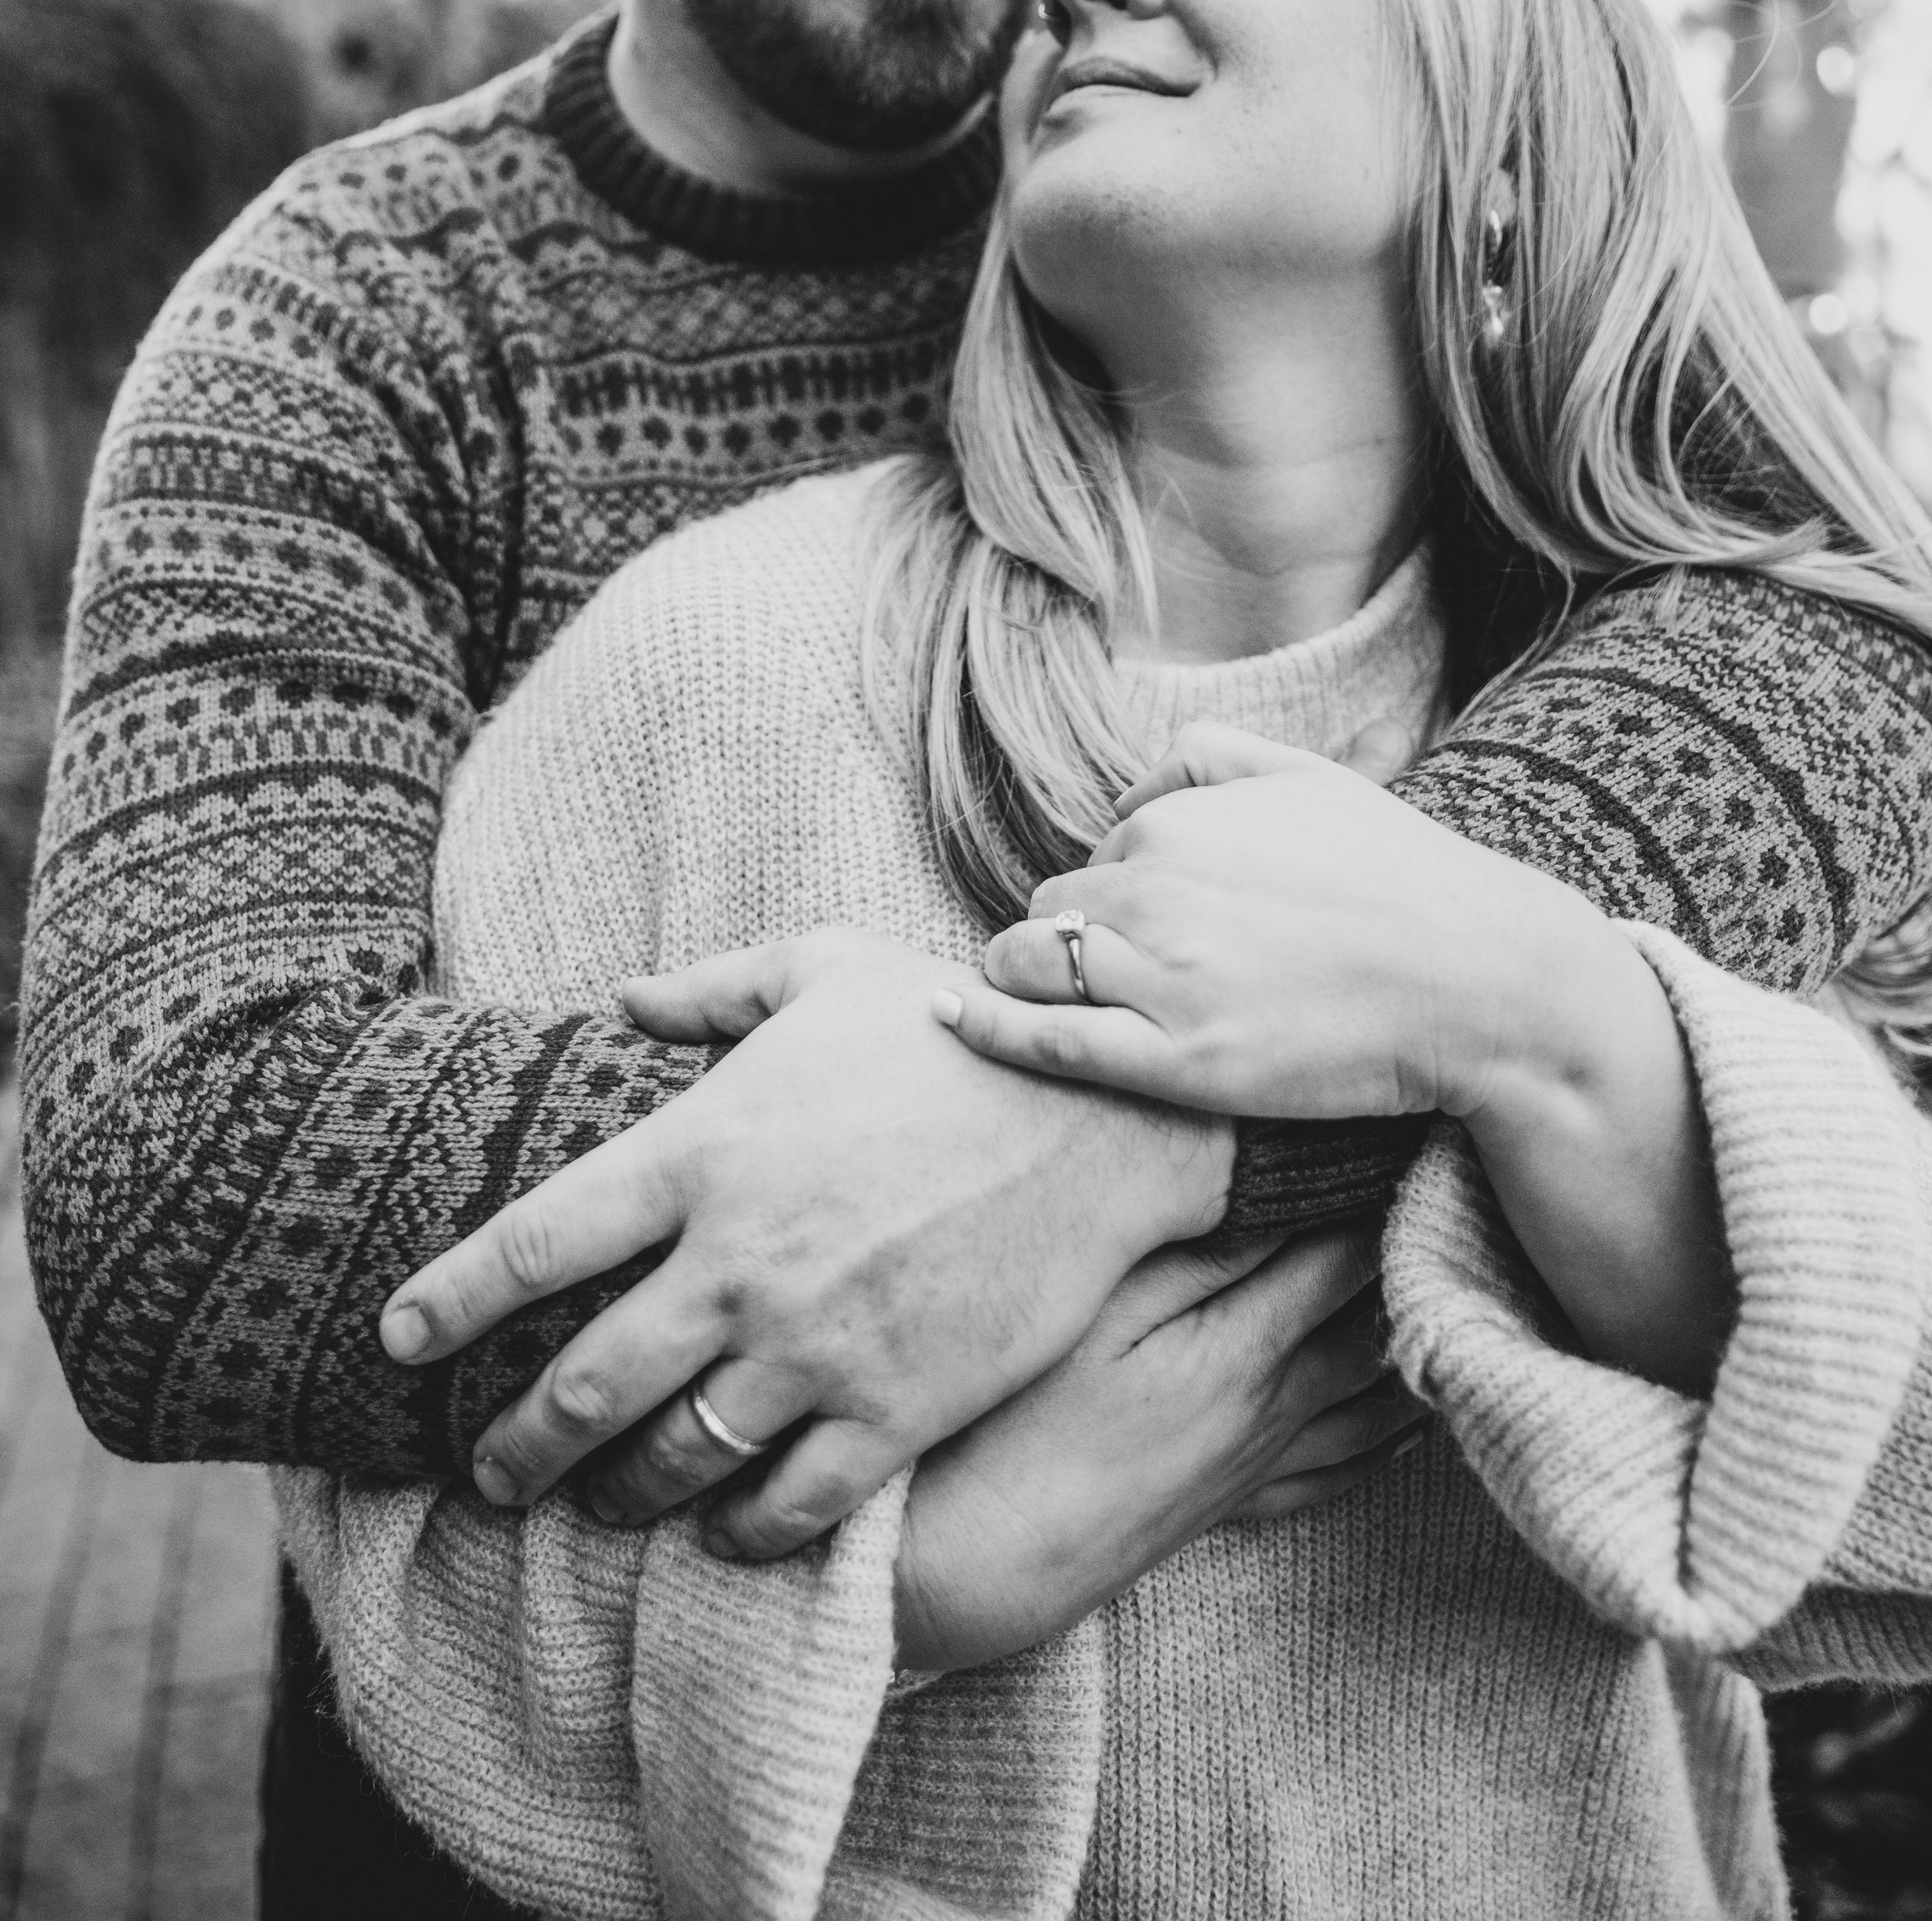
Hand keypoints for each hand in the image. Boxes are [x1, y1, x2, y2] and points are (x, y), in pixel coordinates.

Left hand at [380, 930, 1231, 1553]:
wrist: (1106, 1113)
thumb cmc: (958, 1029)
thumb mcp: (827, 968)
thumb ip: (715, 986)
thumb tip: (624, 998)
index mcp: (704, 1151)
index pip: (533, 1243)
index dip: (449, 1301)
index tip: (394, 1343)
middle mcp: (739, 1262)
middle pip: (583, 1385)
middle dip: (518, 1446)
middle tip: (489, 1473)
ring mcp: (816, 1348)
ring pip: (674, 1460)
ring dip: (620, 1496)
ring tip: (600, 1503)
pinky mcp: (895, 1410)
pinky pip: (786, 1507)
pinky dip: (739, 1532)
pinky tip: (723, 1528)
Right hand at [893, 1214, 1424, 1672]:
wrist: (971, 1570)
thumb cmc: (1016, 1425)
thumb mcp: (1095, 1314)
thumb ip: (1196, 1253)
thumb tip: (1280, 1187)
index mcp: (1241, 1352)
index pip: (1348, 1253)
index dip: (1387, 1189)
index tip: (1415, 1132)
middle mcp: (1271, 1410)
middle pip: (1377, 1318)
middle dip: (1418, 1250)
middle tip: (1454, 1187)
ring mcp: (1257, 1465)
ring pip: (1377, 1398)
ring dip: (1418, 1336)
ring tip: (1456, 1278)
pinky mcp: (1233, 1505)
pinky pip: (1345, 1468)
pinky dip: (1390, 1434)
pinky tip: (1409, 1416)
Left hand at [933, 719, 1628, 1122]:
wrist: (1482, 978)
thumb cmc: (1400, 878)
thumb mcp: (1305, 776)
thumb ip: (1203, 761)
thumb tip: (1120, 796)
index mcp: (1176, 820)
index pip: (1088, 861)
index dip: (1109, 905)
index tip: (1147, 940)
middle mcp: (1156, 887)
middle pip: (1049, 913)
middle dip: (1069, 944)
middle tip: (1123, 985)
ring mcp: (1164, 976)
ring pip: (1028, 967)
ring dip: (1025, 983)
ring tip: (1051, 1012)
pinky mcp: (1179, 1060)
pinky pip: (1045, 1038)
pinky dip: (988, 1028)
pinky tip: (951, 1022)